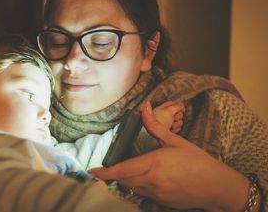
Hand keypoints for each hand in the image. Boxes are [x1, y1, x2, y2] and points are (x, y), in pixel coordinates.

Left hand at [89, 102, 249, 210]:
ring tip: (128, 170)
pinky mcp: (161, 202)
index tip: (92, 171)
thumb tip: (144, 107)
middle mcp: (152, 181)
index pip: (122, 170)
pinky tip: (147, 178)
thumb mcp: (176, 141)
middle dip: (114, 174)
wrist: (218, 187)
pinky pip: (143, 194)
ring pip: (132, 188)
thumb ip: (155, 125)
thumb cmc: (198, 161)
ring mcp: (156, 194)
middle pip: (123, 180)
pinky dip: (138, 187)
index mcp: (153, 163)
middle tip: (109, 167)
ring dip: (126, 180)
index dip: (105, 172)